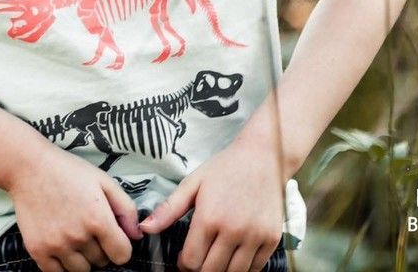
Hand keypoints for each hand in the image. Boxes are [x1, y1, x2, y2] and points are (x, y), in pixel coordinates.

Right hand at [7, 143, 139, 271]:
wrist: (28, 165)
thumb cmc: (67, 170)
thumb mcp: (102, 180)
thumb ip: (126, 208)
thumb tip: (137, 235)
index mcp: (98, 219)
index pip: (122, 255)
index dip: (119, 246)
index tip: (111, 236)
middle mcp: (78, 236)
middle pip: (101, 261)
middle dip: (98, 247)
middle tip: (86, 226)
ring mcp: (56, 245)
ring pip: (81, 270)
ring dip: (81, 257)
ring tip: (72, 234)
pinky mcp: (37, 250)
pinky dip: (62, 264)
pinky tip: (60, 244)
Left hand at [140, 138, 284, 271]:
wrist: (262, 158)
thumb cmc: (224, 169)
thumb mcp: (192, 183)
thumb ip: (169, 209)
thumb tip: (145, 229)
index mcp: (209, 216)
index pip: (192, 260)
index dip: (184, 264)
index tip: (183, 259)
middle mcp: (233, 230)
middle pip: (212, 271)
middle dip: (200, 270)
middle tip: (198, 260)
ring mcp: (255, 237)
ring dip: (221, 271)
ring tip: (215, 259)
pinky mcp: (272, 240)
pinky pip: (256, 269)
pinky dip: (243, 269)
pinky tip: (233, 257)